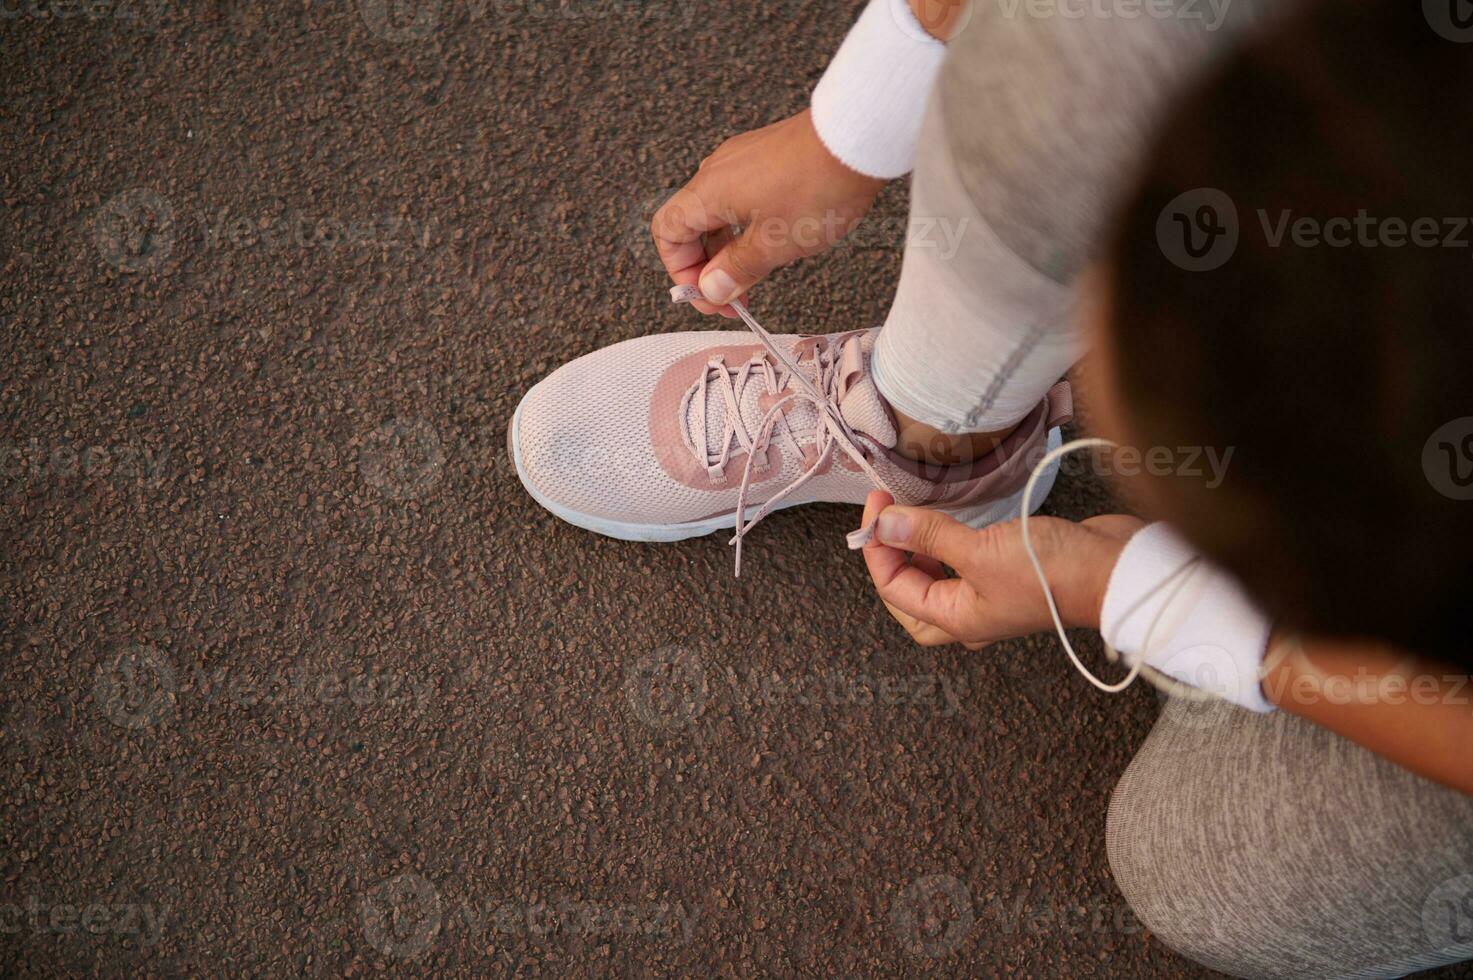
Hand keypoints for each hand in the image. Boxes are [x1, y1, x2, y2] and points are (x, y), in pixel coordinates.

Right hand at [651, 109, 885, 317]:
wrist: (857, 138)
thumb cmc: (818, 185)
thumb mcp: (775, 244)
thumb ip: (737, 270)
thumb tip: (712, 288)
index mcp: (708, 191)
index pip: (667, 234)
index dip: (682, 272)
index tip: (709, 296)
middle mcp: (717, 171)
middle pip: (692, 226)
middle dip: (708, 267)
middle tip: (734, 296)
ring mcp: (742, 161)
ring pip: (719, 213)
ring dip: (730, 249)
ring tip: (756, 275)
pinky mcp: (766, 157)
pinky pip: (742, 197)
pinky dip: (747, 226)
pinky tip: (774, 241)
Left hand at [859, 491, 1144, 648]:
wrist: (1118, 571)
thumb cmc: (1053, 572)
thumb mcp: (980, 551)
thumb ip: (929, 535)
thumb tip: (885, 524)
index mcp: (956, 619)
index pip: (894, 588)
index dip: (878, 547)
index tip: (878, 506)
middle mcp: (971, 615)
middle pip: (910, 596)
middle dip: (890, 559)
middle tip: (885, 519)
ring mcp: (992, 597)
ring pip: (937, 580)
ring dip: (918, 551)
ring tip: (912, 518)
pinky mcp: (1011, 575)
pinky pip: (964, 564)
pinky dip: (947, 545)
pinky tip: (949, 522)